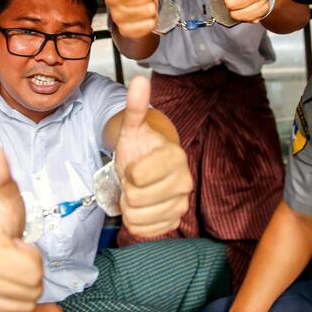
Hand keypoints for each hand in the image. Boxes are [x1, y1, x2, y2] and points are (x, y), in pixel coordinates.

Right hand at [0, 146, 43, 311]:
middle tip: (13, 255)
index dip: (32, 256)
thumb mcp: (6, 194)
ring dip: (23, 284)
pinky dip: (15, 298)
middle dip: (29, 270)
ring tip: (9, 265)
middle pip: (32, 289)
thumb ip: (2, 175)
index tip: (16, 243)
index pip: (34, 271)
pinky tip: (4, 278)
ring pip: (26, 302)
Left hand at [115, 76, 191, 236]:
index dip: (127, 172)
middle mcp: (184, 181)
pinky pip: (145, 230)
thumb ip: (135, 106)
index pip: (138, 175)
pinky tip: (140, 208)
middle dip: (127, 190)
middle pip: (136, 198)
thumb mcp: (132, 127)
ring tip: (136, 192)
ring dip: (129, 206)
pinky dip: (135, 222)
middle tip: (132, 180)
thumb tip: (139, 80)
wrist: (149, 167)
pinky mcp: (174, 221)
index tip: (132, 165)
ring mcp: (181, 203)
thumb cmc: (140, 148)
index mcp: (175, 157)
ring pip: (138, 216)